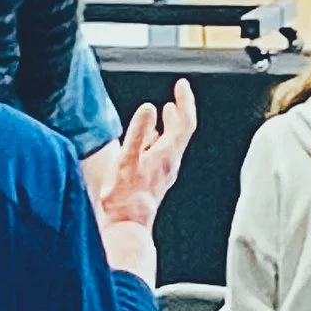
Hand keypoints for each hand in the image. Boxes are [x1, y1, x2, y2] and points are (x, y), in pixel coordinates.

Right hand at [94, 86, 195, 229]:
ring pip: (172, 141)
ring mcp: (164, 171)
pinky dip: (159, 138)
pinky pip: (162, 152)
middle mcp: (170, 162)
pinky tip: (148, 139)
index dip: (185, 100)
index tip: (181, 86)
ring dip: (170, 124)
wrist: (127, 224)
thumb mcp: (128, 158)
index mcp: (167, 154)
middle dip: (180, 109)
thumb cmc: (126, 196)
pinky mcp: (156, 178)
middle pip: (182, 130)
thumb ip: (138, 132)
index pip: (184, 121)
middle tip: (177, 94)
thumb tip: (149, 108)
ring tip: (165, 111)